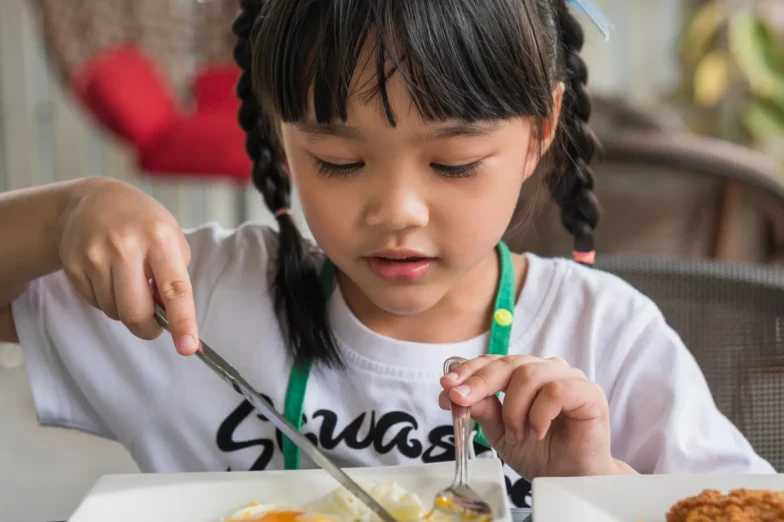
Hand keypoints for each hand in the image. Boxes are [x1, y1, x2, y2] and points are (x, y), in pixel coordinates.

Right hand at [58, 178, 198, 354]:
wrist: (93, 201)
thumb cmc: (144, 224)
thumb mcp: (171, 239)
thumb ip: (175, 278)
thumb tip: (169, 318)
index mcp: (159, 238)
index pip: (174, 288)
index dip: (183, 321)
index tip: (188, 348)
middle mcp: (125, 246)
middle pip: (135, 312)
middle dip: (147, 328)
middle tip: (154, 325)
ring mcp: (95, 255)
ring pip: (114, 312)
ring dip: (126, 309)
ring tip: (129, 282)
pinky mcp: (73, 265)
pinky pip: (95, 304)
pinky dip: (107, 300)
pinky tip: (109, 276)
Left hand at [439, 354, 618, 479]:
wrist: (570, 480)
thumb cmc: (539, 453)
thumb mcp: (499, 432)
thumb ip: (482, 409)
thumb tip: (454, 393)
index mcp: (524, 374)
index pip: (493, 361)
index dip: (469, 370)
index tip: (447, 386)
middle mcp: (546, 369)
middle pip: (509, 363)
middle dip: (480, 382)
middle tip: (462, 400)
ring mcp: (569, 378)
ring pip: (529, 374)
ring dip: (514, 409)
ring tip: (516, 435)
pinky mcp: (588, 392)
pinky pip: (556, 391)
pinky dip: (539, 414)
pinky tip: (537, 432)